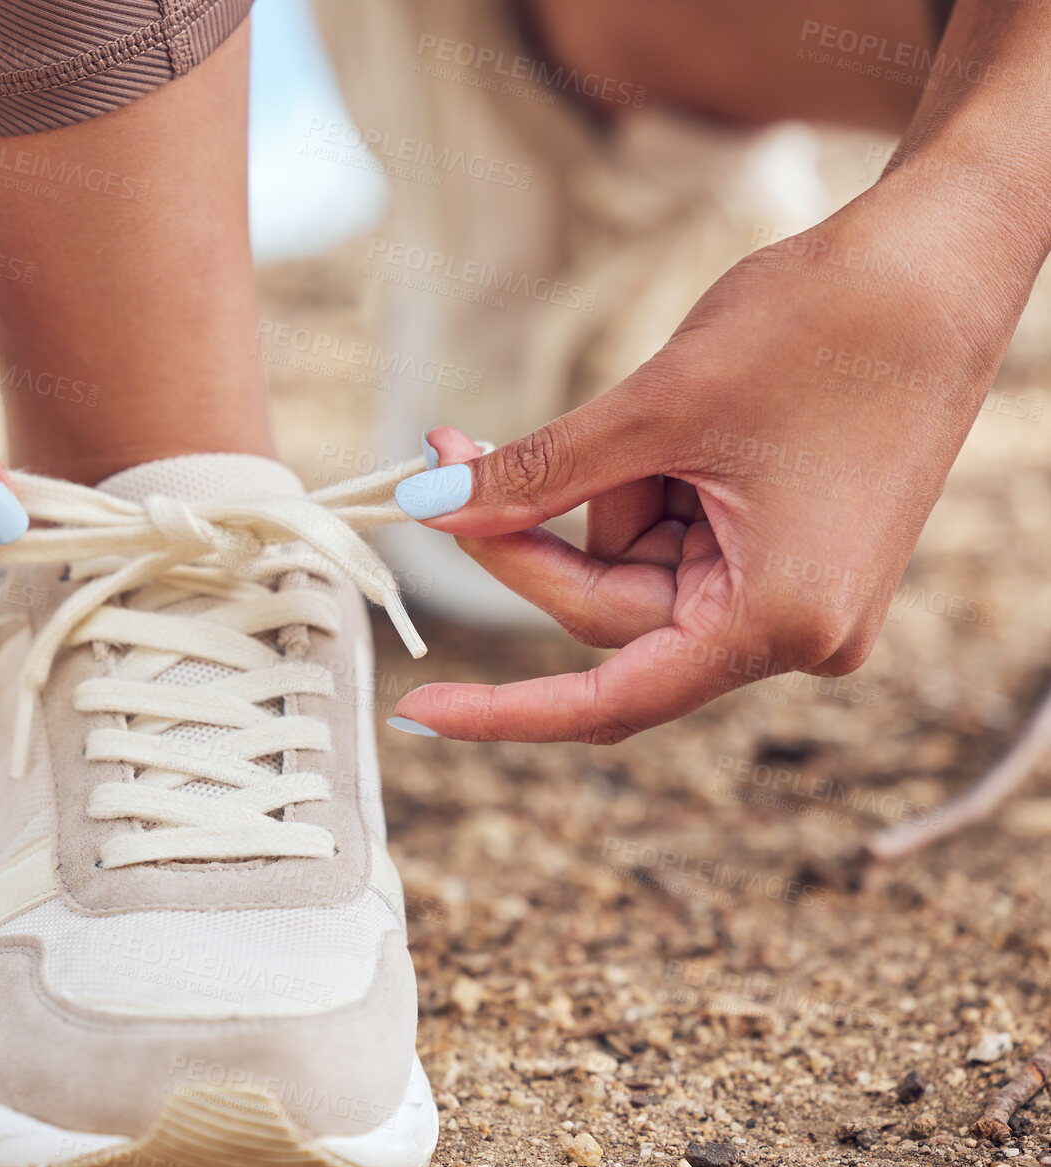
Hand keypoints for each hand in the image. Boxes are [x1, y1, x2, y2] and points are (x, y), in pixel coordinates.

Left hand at [388, 187, 1030, 742]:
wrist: (942, 257)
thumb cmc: (826, 324)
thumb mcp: (657, 408)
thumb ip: (536, 476)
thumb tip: (429, 508)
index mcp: (779, 621)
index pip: (612, 700)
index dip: (506, 710)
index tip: (421, 711)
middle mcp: (796, 630)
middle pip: (609, 613)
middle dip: (529, 532)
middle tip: (450, 445)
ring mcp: (796, 593)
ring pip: (635, 570)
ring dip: (600, 491)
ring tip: (640, 403)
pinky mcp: (788, 552)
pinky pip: (675, 541)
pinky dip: (639, 486)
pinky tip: (668, 420)